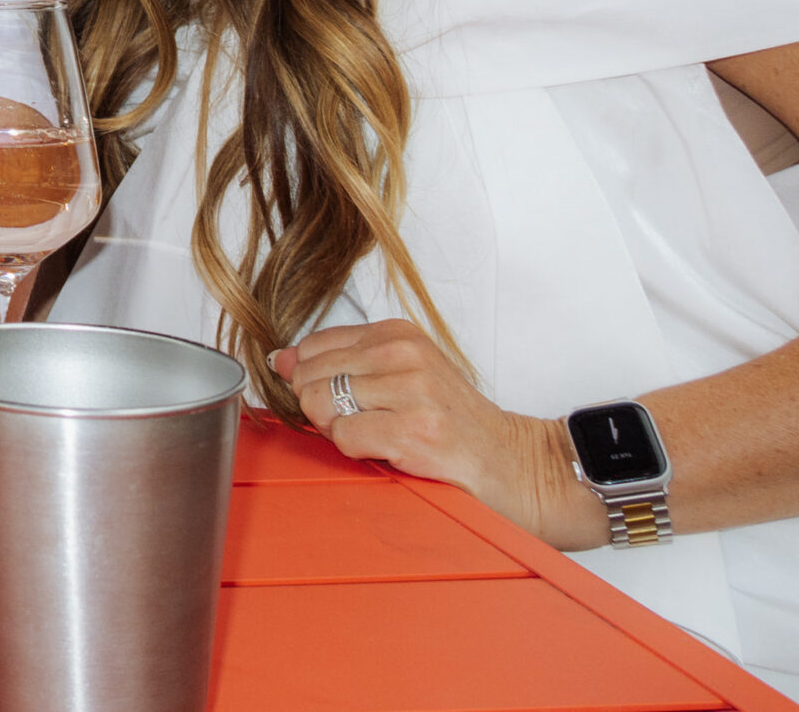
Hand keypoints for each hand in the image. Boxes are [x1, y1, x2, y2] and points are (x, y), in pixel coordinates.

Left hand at [273, 320, 606, 550]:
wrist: (518, 465)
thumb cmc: (456, 426)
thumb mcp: (401, 376)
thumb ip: (340, 364)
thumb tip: (280, 360)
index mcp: (397, 333)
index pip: (312, 347)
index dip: (314, 382)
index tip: (345, 402)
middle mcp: (404, 352)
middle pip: (308, 376)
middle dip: (321, 410)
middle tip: (365, 426)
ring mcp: (412, 390)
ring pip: (320, 405)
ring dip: (338, 432)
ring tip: (380, 438)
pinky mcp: (416, 430)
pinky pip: (344, 437)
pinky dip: (356, 452)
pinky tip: (392, 452)